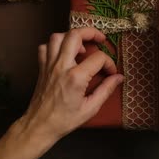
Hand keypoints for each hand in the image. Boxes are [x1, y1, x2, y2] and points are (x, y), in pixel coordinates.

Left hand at [0, 28, 123, 158]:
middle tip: (100, 39)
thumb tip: (119, 77)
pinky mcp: (42, 67)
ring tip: (81, 46)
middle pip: (75, 35)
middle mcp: (61, 66)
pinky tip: (64, 53)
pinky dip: (55, 45)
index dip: (109, 63)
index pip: (98, 58)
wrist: (40, 126)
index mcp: (76, 77)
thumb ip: (106, 90)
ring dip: (72, 37)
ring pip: (58, 36)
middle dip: (91, 32)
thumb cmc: (65, 120)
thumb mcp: (90, 108)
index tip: (111, 72)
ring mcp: (49, 65)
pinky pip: (45, 47)